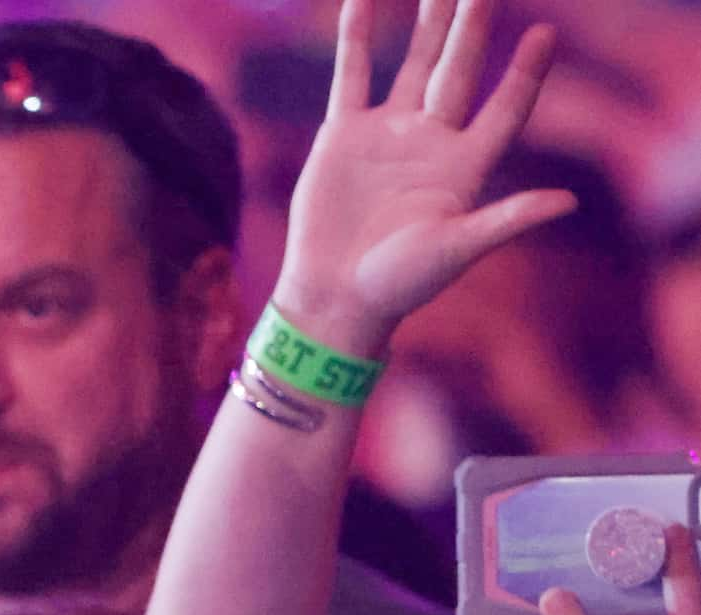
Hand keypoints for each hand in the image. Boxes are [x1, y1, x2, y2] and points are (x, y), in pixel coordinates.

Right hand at [271, 0, 569, 359]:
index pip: (505, 109)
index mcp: (465, 166)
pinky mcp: (342, 137)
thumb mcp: (456, 250)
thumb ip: (507, 219)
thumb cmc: (400, 285)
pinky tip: (360, 3)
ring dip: (426, 24)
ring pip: (413, 64)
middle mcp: (432, 141)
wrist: (333, 297)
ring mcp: (387, 135)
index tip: (545, 34)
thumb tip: (567, 202)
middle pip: (458, 71)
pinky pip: (352, 77)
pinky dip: (357, 41)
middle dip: (472, 27)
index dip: (525, 75)